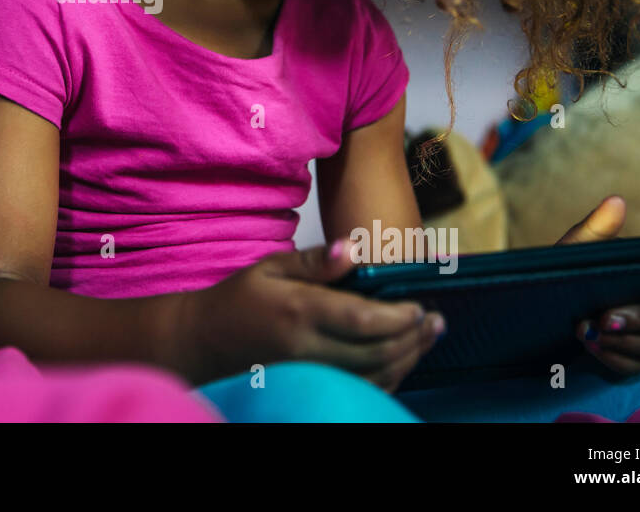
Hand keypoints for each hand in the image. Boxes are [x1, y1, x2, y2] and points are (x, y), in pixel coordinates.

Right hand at [176, 240, 446, 389]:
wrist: (204, 341)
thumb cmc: (239, 299)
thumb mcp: (271, 266)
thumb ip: (315, 261)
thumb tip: (354, 248)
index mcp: (299, 310)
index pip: (362, 319)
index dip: (400, 317)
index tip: (420, 306)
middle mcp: (306, 347)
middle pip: (376, 352)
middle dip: (413, 338)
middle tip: (435, 323)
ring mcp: (307, 373)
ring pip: (373, 376)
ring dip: (407, 359)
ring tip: (426, 339)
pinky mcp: (308, 387)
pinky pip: (358, 390)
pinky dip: (387, 379)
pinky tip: (400, 362)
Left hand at [556, 196, 639, 373]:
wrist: (535, 299)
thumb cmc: (565, 268)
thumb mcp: (576, 249)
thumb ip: (597, 228)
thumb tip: (616, 201)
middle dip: (639, 320)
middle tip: (605, 317)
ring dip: (623, 341)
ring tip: (587, 330)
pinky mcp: (628, 356)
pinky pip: (635, 366)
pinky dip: (614, 358)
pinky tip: (591, 346)